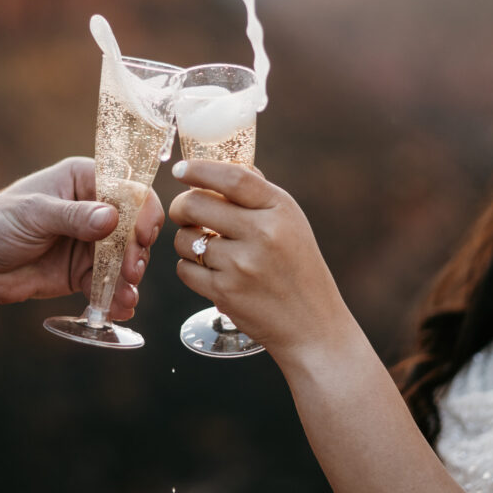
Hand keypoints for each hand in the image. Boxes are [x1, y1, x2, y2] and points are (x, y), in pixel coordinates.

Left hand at [0, 157, 162, 320]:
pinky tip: (119, 308)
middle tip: (130, 272)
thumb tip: (111, 218)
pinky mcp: (84, 271)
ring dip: (129, 277)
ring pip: (125, 258)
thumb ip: (72, 217)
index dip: (141, 211)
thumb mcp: (33, 214)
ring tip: (125, 296)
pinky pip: (109, 283)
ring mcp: (92, 242)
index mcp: (84, 179)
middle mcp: (94, 208)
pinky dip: (116, 296)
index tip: (141, 236)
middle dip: (136, 251)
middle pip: (133, 226)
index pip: (127, 188)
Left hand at [169, 160, 348, 366]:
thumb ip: (257, 194)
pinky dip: (190, 269)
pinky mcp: (225, 293)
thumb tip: (219, 166)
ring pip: (184, 239)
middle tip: (185, 212)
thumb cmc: (298, 268)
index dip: (199, 169)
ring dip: (186, 241)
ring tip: (205, 248)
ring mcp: (242, 265)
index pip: (232, 177)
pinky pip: (184, 269)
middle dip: (182, 207)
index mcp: (280, 209)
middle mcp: (262, 233)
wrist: (312, 326)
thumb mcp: (291, 223)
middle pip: (196, 204)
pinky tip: (210, 272)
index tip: (180, 169)